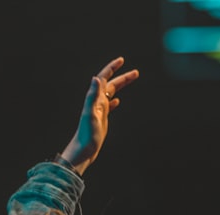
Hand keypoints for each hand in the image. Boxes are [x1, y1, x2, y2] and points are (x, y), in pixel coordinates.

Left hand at [58, 56, 138, 174]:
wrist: (84, 148)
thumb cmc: (86, 133)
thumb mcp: (90, 113)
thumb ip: (92, 95)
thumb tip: (96, 78)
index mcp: (95, 98)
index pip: (104, 78)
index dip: (112, 68)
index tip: (122, 60)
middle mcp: (97, 102)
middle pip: (111, 84)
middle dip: (122, 77)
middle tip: (136, 72)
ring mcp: (100, 110)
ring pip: (112, 93)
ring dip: (121, 85)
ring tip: (132, 80)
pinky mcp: (102, 118)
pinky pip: (109, 106)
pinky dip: (114, 100)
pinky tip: (118, 101)